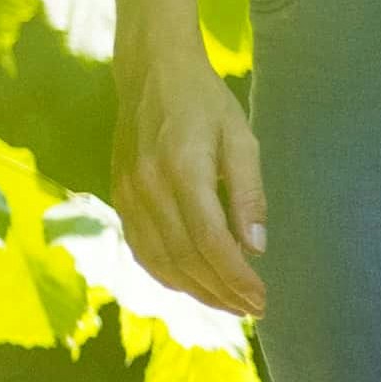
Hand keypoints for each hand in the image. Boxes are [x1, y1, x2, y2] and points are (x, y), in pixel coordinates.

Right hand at [114, 53, 268, 321]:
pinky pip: (141, 249)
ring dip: (195, 291)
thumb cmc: (205, 102)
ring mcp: (128, 195)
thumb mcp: (241, 138)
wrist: (151, 72)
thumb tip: (256, 248)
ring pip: (160, 261)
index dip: (235, 278)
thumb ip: (249, 193)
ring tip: (228, 304)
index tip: (261, 299)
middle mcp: (149, 188)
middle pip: (185, 259)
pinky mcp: (119, 197)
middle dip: (221, 292)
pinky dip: (166, 275)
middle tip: (252, 310)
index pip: (210, 242)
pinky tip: (191, 284)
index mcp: (182, 170)